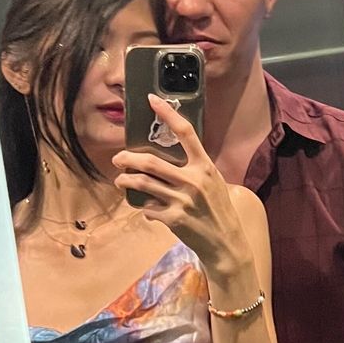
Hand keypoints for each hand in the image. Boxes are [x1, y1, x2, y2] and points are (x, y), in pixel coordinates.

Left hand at [112, 96, 245, 276]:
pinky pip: (147, 207)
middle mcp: (193, 181)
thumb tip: (165, 158)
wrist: (225, 243)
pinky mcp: (173, 219)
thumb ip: (193, 168)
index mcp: (205, 166)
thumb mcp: (213, 182)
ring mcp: (182, 201)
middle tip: (118, 159)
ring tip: (120, 180)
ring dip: (125, 180)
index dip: (167, 113)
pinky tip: (142, 206)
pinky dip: (142, 206)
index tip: (151, 100)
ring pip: (142, 184)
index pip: (185, 132)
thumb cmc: (218, 209)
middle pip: (151, 162)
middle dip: (128, 158)